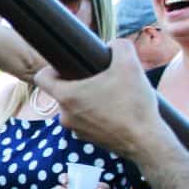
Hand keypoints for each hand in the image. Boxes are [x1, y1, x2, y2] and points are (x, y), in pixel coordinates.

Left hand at [34, 40, 164, 161]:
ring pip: (77, 106)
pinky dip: (97, 114)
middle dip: (80, 82)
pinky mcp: (89, 139)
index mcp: (67, 96)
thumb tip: (113, 46)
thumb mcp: (130, 63)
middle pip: (63, 91)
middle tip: (101, 78)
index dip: (52, 67)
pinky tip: (116, 110)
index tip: (69, 65)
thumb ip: (118, 46)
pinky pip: (87, 120)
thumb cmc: (134, 104)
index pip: (42, 78)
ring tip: (112, 95)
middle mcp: (65, 116)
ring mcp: (76, 130)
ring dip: (90, 99)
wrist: (147, 142)